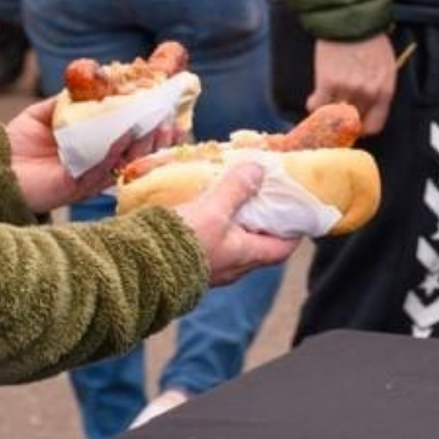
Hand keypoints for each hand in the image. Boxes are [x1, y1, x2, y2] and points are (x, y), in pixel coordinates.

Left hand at [4, 95, 179, 214]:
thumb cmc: (15, 144)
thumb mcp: (43, 114)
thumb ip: (67, 102)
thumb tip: (93, 82)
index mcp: (91, 148)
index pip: (129, 137)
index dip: (150, 125)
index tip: (168, 108)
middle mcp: (94, 165)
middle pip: (134, 152)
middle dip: (155, 136)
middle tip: (168, 119)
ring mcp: (86, 177)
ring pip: (123, 162)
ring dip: (142, 143)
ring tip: (154, 124)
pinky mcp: (74, 187)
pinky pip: (100, 170)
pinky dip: (114, 151)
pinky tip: (124, 134)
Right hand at [169, 161, 304, 285]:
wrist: (140, 269)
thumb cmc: (183, 244)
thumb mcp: (214, 211)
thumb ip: (236, 189)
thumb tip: (258, 170)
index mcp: (246, 256)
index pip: (283, 249)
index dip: (295, 231)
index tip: (298, 210)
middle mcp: (233, 267)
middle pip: (260, 243)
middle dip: (264, 220)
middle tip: (264, 193)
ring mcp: (212, 267)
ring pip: (235, 242)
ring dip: (238, 220)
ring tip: (234, 194)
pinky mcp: (191, 262)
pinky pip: (213, 243)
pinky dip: (216, 224)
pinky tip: (205, 207)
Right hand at [311, 35, 397, 135]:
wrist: (351, 18)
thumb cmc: (369, 38)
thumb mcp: (385, 65)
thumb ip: (378, 87)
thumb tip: (366, 105)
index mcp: (385, 90)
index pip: (375, 125)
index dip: (362, 128)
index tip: (354, 125)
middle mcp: (368, 94)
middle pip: (352, 123)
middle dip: (343, 123)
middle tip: (334, 119)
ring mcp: (347, 89)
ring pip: (333, 116)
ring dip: (326, 114)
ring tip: (323, 106)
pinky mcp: (327, 82)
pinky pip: (317, 106)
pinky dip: (313, 105)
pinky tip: (314, 98)